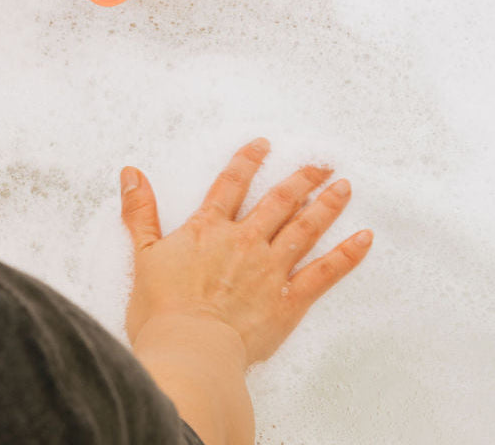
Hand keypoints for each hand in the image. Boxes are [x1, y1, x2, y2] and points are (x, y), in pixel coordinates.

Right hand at [122, 138, 371, 366]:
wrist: (189, 350)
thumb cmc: (162, 309)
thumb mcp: (143, 253)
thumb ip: (140, 211)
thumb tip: (131, 173)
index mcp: (208, 228)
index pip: (231, 183)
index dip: (248, 161)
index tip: (264, 145)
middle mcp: (244, 240)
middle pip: (278, 200)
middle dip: (301, 178)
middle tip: (321, 163)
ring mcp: (270, 268)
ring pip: (304, 228)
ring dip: (326, 205)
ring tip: (343, 187)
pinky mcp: (289, 300)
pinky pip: (324, 272)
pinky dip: (347, 254)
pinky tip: (363, 238)